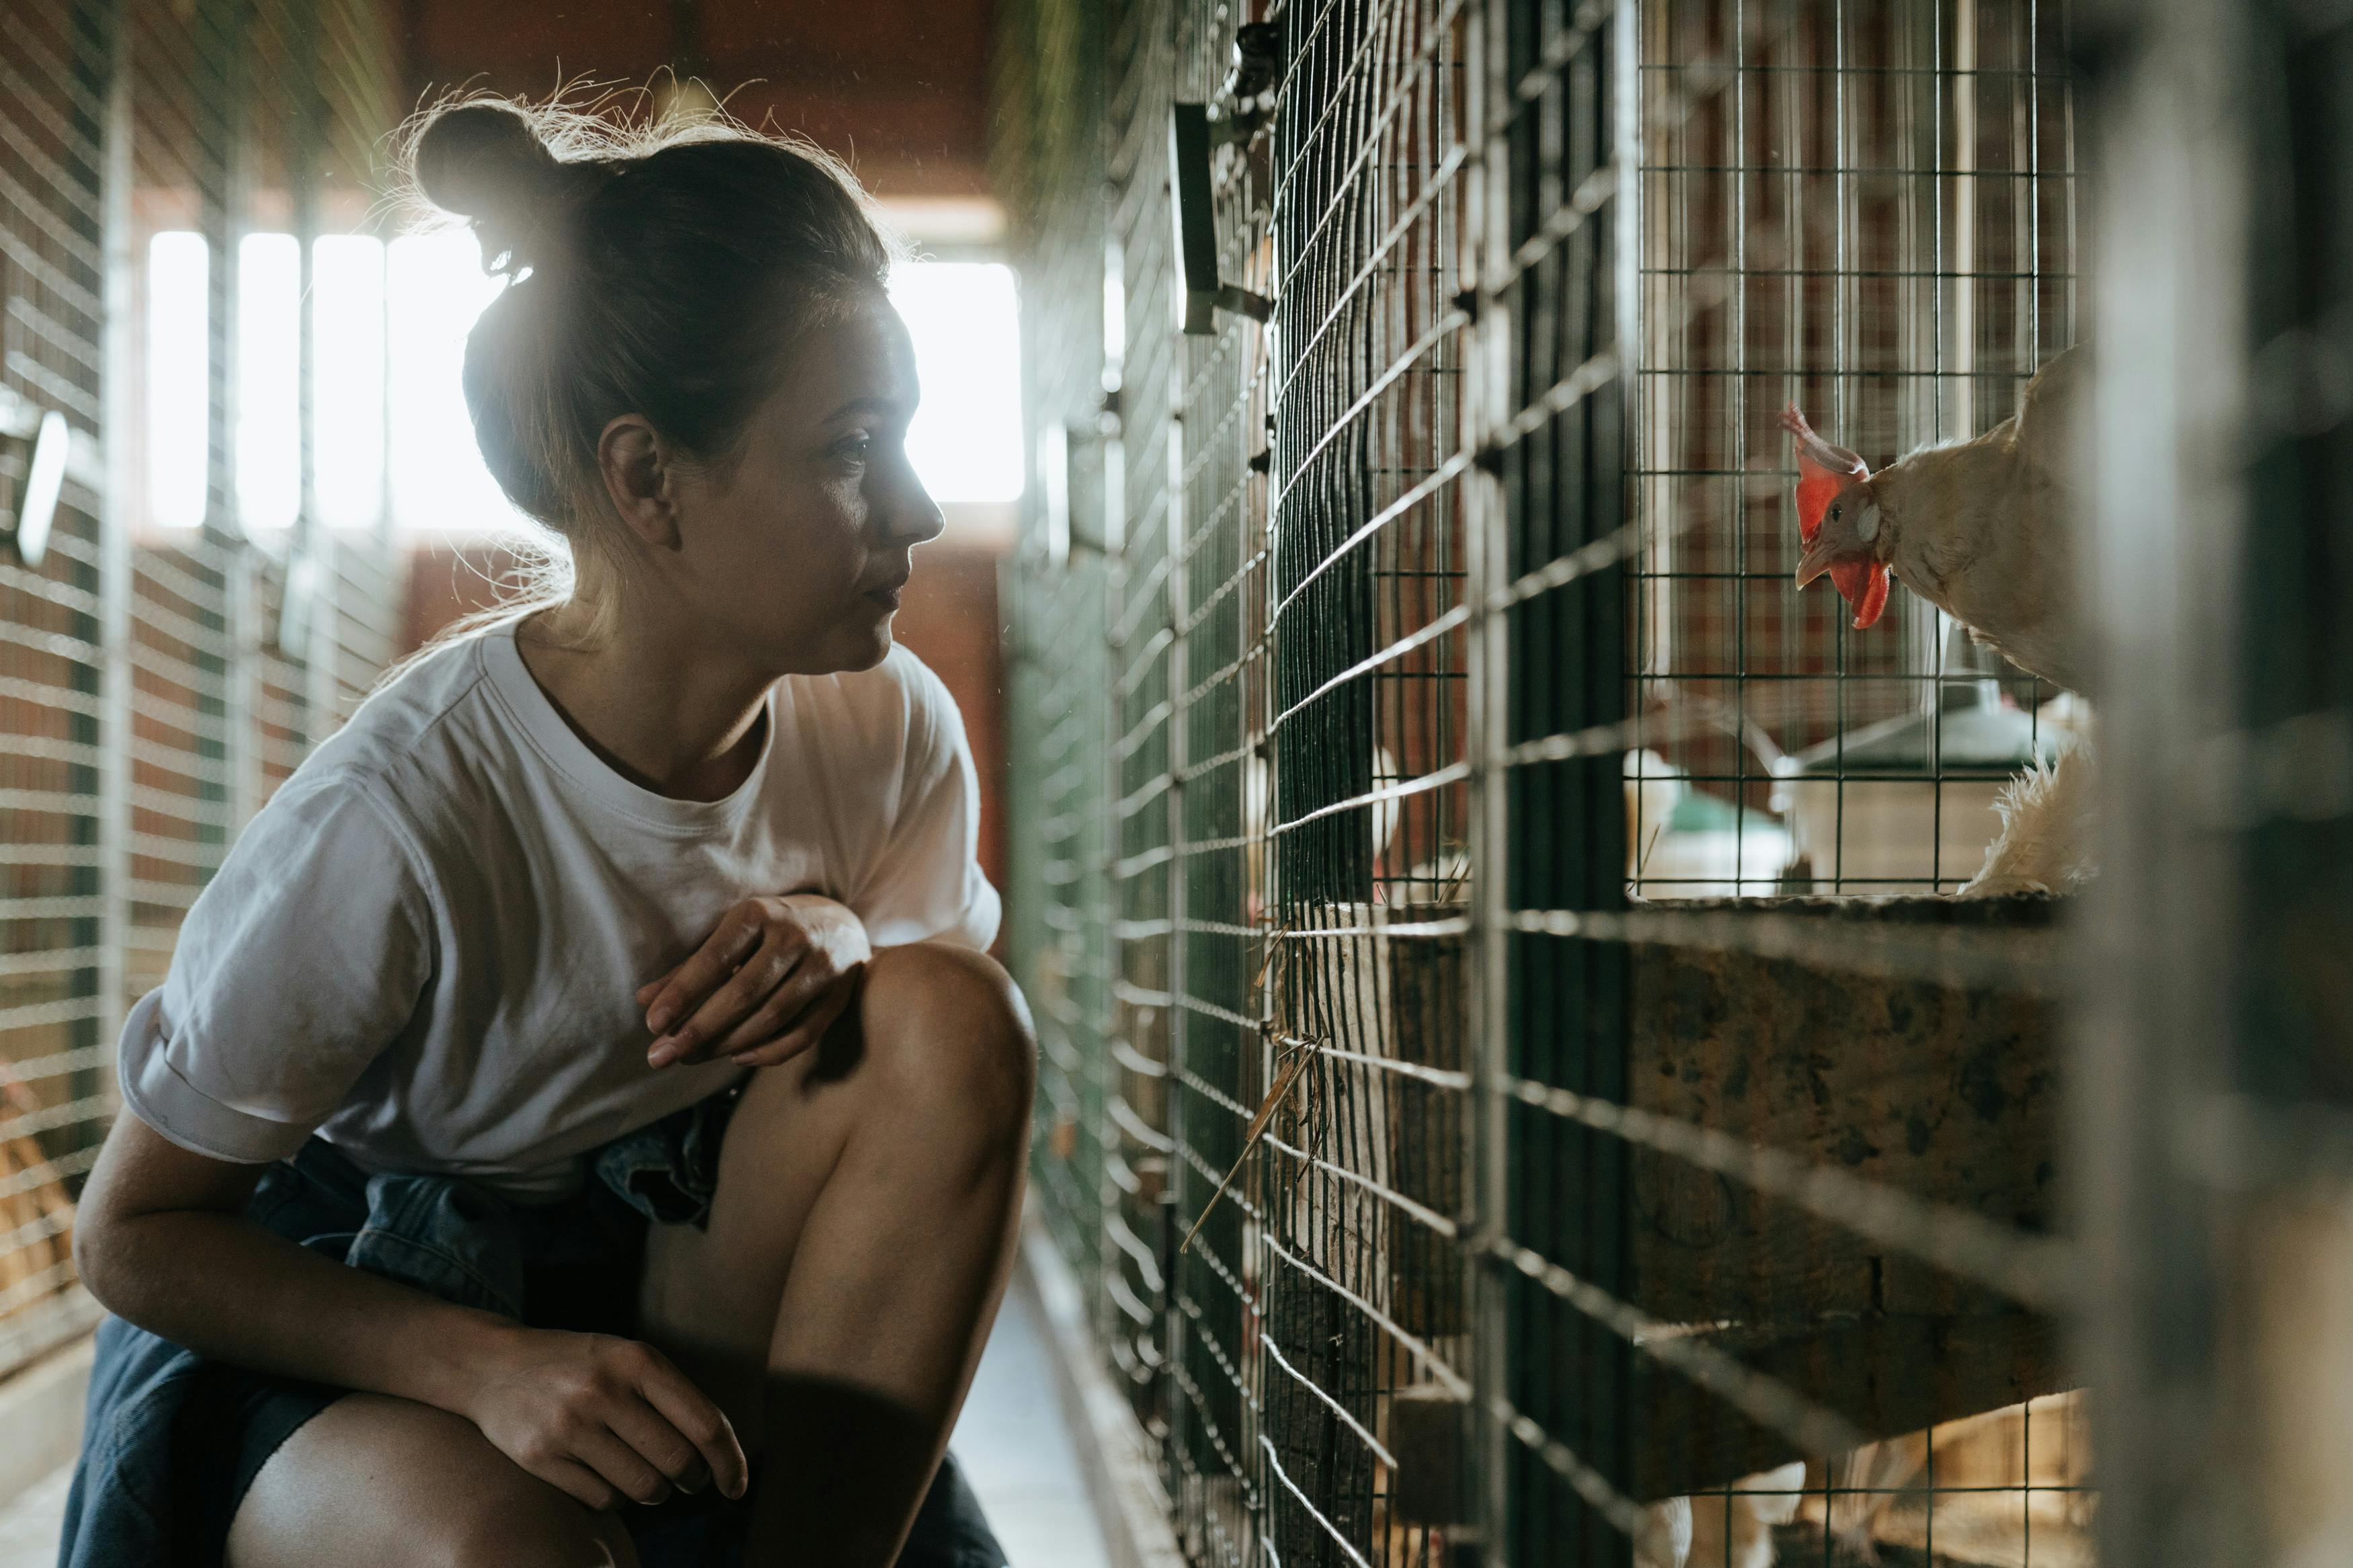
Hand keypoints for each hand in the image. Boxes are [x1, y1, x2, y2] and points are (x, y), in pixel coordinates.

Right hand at [462, 1325, 747, 1510]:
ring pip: (643, 1489)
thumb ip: (672, 1396)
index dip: (730, 1462)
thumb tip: (722, 1454)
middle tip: (687, 1479)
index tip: (737, 1486)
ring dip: (655, 1493)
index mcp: (637, 1360)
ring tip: (646, 1477)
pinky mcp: (539, 1457)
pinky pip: (603, 1500)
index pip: (704, 1423)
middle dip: (691, 1479)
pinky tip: (604, 1474)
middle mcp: (603, 1390)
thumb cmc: (579, 1365)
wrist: (491, 1364)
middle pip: (677, 1462)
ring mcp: (569, 1425)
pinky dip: (614, 1498)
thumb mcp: (628, 1358)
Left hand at [640, 894, 869, 1068]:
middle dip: (699, 1029)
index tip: (652, 1024)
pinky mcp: (839, 995)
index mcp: (759, 914)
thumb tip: (645, 1001)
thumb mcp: (732, 934)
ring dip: (727, 1044)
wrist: (842, 924)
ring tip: (691, 1058)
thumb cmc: (771, 929)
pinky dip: (769, 1052)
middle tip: (662, 1056)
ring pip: (772, 1017)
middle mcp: (795, 937)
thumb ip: (690, 967)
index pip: (714, 958)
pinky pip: (804, 1034)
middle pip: (743, 993)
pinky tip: (737, 1058)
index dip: (681, 993)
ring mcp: (823, 967)